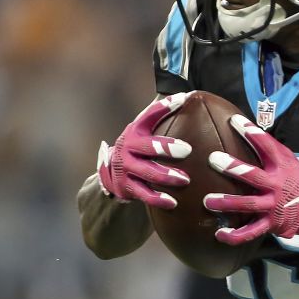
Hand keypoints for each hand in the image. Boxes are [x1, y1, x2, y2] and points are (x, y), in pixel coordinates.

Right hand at [96, 93, 191, 208]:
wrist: (111, 172)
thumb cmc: (138, 147)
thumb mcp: (144, 130)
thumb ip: (161, 115)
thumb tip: (186, 96)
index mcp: (135, 131)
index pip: (149, 115)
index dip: (164, 107)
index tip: (183, 99)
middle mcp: (128, 148)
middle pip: (147, 147)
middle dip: (165, 148)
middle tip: (187, 150)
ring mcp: (126, 168)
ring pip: (146, 172)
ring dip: (165, 176)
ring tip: (184, 179)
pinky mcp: (127, 187)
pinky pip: (144, 194)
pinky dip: (158, 199)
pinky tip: (173, 203)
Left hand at [204, 114, 298, 243]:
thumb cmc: (296, 180)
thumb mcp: (289, 162)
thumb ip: (270, 151)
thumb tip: (246, 130)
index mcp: (282, 166)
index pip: (266, 145)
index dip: (251, 132)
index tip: (233, 120)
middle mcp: (277, 185)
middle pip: (253, 176)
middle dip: (233, 168)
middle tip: (213, 159)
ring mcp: (273, 206)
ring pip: (248, 205)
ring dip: (227, 202)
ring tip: (208, 201)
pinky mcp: (271, 224)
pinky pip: (250, 232)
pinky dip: (234, 235)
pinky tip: (219, 234)